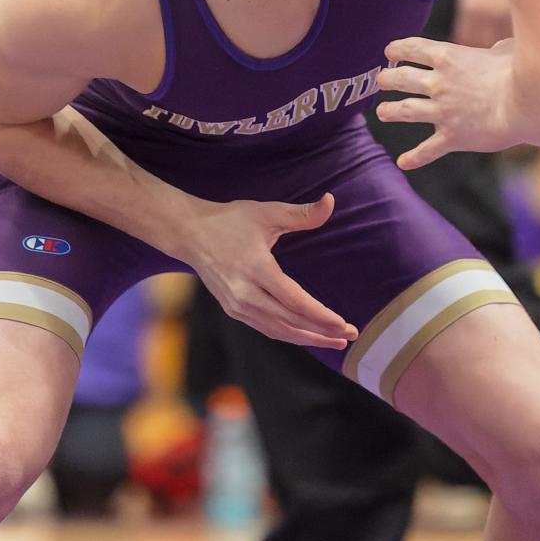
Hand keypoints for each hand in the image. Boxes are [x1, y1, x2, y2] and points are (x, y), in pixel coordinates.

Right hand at [186, 192, 357, 348]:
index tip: (343, 323)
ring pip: (278, 330)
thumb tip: (330, 201)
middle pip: (289, 321)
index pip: (294, 301)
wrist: (189, 233)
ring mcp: (236, 305)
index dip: (320, 315)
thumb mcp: (267, 213)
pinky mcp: (232, 310)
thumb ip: (302, 213)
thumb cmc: (230, 220)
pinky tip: (306, 334)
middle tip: (350, 334)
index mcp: (255, 269)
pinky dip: (289, 334)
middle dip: (321, 331)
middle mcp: (244, 293)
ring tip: (334, 340)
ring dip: (307, 337)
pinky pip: (266, 328)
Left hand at [377, 37, 520, 169]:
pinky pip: (427, 150)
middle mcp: (439, 83)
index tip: (390, 52)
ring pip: (404, 110)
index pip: (412, 48)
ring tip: (382, 112)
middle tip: (382, 81)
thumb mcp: (506, 50)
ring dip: (389, 111)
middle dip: (387, 79)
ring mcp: (442, 111)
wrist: (526, 104)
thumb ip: (497, 49)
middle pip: (400, 78)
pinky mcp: (452, 137)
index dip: (397, 49)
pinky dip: (414, 158)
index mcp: (448, 57)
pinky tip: (403, 162)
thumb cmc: (521, 72)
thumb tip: (501, 48)